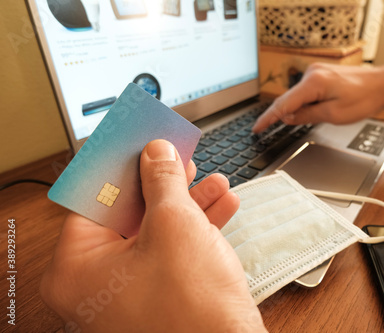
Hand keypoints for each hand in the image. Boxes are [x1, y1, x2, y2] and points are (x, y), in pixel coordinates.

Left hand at [40, 140, 266, 332]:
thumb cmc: (192, 305)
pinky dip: (196, 229)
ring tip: (213, 181)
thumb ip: (162, 179)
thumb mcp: (175, 223)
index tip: (140, 144)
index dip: (121, 166)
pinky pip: (172, 251)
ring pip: (156, 231)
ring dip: (188, 204)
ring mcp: (129, 291)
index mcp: (78, 267)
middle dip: (163, 184)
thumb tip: (157, 153)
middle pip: (128, 214)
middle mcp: (97, 283)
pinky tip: (222, 205)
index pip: (94, 199)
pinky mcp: (159, 295)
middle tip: (178, 158)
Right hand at [253, 63, 383, 132]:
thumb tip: (287, 118)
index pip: (283, 103)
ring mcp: (316, 72)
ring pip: (298, 96)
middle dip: (285, 115)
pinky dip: (306, 102)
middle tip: (286, 129)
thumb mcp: (333, 114)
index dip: (268, 118)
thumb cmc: (364, 98)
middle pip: (289, 99)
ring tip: (322, 115)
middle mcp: (312, 73)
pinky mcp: (322, 74)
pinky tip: (317, 109)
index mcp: (313, 82)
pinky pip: (306, 91)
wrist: (383, 84)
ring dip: (300, 109)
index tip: (257, 128)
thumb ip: (306, 116)